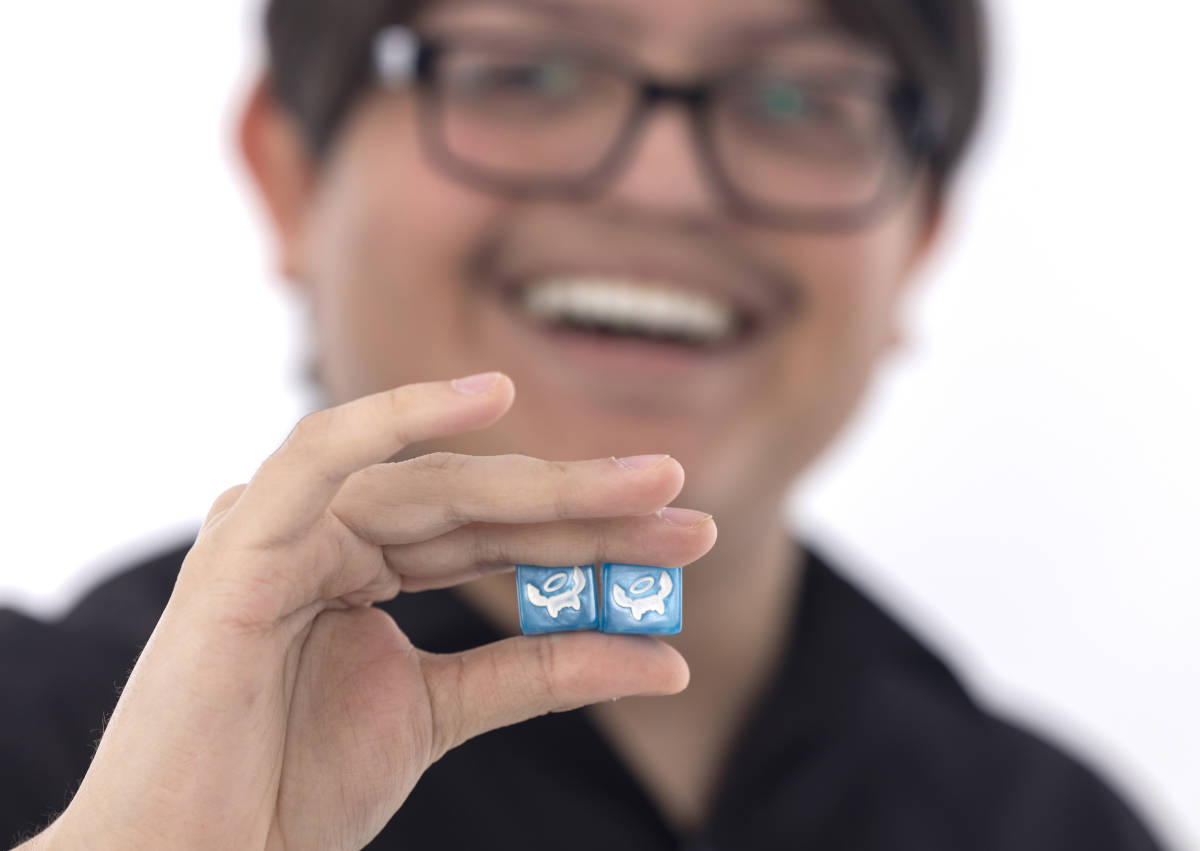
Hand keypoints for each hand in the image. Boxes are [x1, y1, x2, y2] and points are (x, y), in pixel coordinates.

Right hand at [32, 373, 714, 850]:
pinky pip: (318, 460)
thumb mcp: (444, 712)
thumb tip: (669, 658)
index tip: (685, 542)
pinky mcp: (241, 543)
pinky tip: (489, 398)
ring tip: (647, 485)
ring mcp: (285, 530)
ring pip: (432, 485)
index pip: (496, 537)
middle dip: (588, 509)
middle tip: (689, 513)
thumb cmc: (293, 792)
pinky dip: (394, 419)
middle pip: (478, 506)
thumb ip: (541, 670)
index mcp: (364, 566)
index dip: (592, 537)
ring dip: (544, 485)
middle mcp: (328, 535)